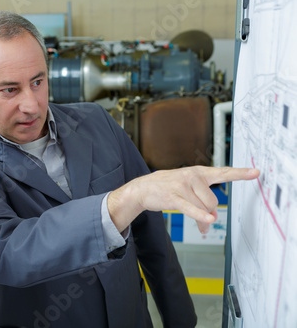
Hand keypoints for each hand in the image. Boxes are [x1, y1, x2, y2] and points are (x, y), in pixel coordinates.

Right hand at [107, 166, 259, 233]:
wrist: (142, 189)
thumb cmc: (166, 188)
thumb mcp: (187, 188)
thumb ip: (203, 199)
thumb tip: (212, 218)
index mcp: (198, 172)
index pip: (223, 172)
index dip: (241, 173)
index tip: (256, 173)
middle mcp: (192, 176)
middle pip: (213, 200)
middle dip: (210, 213)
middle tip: (206, 221)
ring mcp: (182, 185)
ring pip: (203, 207)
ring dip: (203, 221)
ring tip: (200, 226)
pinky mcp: (173, 197)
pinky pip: (191, 208)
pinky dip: (200, 216)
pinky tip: (207, 221)